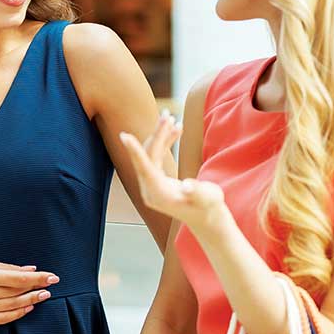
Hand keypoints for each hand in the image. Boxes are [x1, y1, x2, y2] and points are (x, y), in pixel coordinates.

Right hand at [0, 257, 58, 326]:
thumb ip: (7, 268)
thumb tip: (30, 269)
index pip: (20, 278)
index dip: (39, 278)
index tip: (53, 277)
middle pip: (19, 293)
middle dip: (37, 289)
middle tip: (50, 286)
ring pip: (14, 306)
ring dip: (30, 301)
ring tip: (42, 296)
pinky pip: (4, 318)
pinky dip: (17, 313)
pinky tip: (26, 307)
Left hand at [119, 111, 231, 240]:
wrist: (207, 219)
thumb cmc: (209, 208)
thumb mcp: (208, 199)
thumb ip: (198, 192)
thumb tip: (188, 186)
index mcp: (158, 193)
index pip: (144, 167)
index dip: (135, 150)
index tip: (124, 135)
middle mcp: (149, 189)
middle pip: (149, 156)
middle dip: (157, 134)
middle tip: (168, 114)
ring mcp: (150, 185)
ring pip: (151, 155)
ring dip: (161, 136)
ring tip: (173, 118)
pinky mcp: (155, 181)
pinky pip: (155, 158)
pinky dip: (165, 144)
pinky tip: (176, 131)